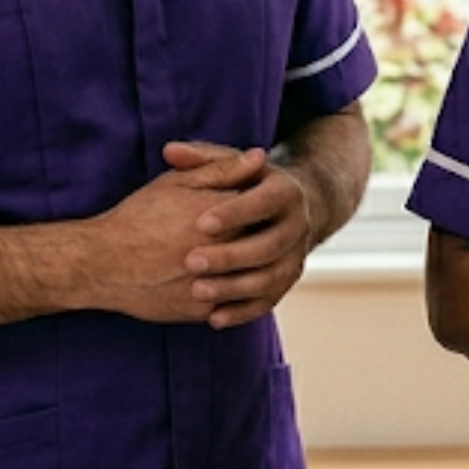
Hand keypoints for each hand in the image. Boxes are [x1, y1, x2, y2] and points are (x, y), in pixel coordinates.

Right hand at [83, 143, 270, 324]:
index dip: (254, 205)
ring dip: (244, 268)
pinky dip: (227, 293)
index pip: (262, 207)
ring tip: (225, 258)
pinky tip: (216, 281)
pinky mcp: (203, 310)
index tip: (245, 207)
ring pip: (250, 278)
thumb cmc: (139, 216)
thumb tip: (258, 157)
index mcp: (223, 215)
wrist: (102, 263)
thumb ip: (222, 169)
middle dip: (253, 237)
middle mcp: (224, 251)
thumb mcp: (178, 182)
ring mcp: (215, 284)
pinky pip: (230, 303)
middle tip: (235, 234)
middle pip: (261, 243)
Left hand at [166, 139, 317, 328]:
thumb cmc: (247, 182)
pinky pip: (268, 301)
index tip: (200, 223)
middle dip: (230, 255)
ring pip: (270, 278)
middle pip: (269, 245)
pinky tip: (213, 318)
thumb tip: (170, 150)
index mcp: (286, 191)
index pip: (263, 202)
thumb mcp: (229, 164)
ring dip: (234, 288)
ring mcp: (296, 256)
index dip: (234, 213)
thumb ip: (202, 158)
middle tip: (190, 261)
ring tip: (196, 291)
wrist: (288, 209)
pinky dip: (243, 312)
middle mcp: (298, 225)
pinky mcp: (287, 280)